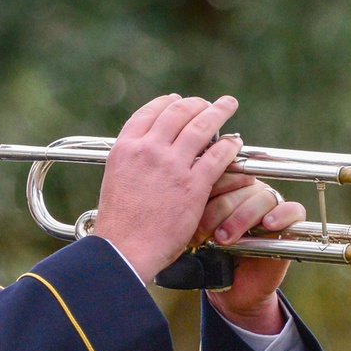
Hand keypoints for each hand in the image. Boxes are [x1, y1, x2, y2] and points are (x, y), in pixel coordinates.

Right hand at [93, 94, 244, 283]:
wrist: (124, 249)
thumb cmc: (119, 224)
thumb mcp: (115, 181)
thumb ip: (132, 164)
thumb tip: (144, 158)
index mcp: (125, 148)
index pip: (149, 113)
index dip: (166, 103)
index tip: (176, 101)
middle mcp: (149, 150)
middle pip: (177, 113)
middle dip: (196, 104)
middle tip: (207, 103)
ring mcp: (173, 166)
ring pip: (201, 126)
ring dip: (218, 112)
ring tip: (228, 105)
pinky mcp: (193, 185)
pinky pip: (217, 156)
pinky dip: (229, 146)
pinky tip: (235, 143)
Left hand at [199, 171, 305, 332]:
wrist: (230, 291)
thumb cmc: (211, 258)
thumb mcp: (197, 232)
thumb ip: (195, 210)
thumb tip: (182, 194)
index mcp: (228, 186)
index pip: (221, 172)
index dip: (207, 189)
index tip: (188, 212)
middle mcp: (251, 191)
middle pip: (240, 184)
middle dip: (218, 209)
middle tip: (201, 234)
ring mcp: (272, 206)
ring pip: (262, 198)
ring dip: (241, 217)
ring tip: (224, 239)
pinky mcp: (291, 224)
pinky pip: (293, 210)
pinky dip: (281, 215)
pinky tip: (267, 225)